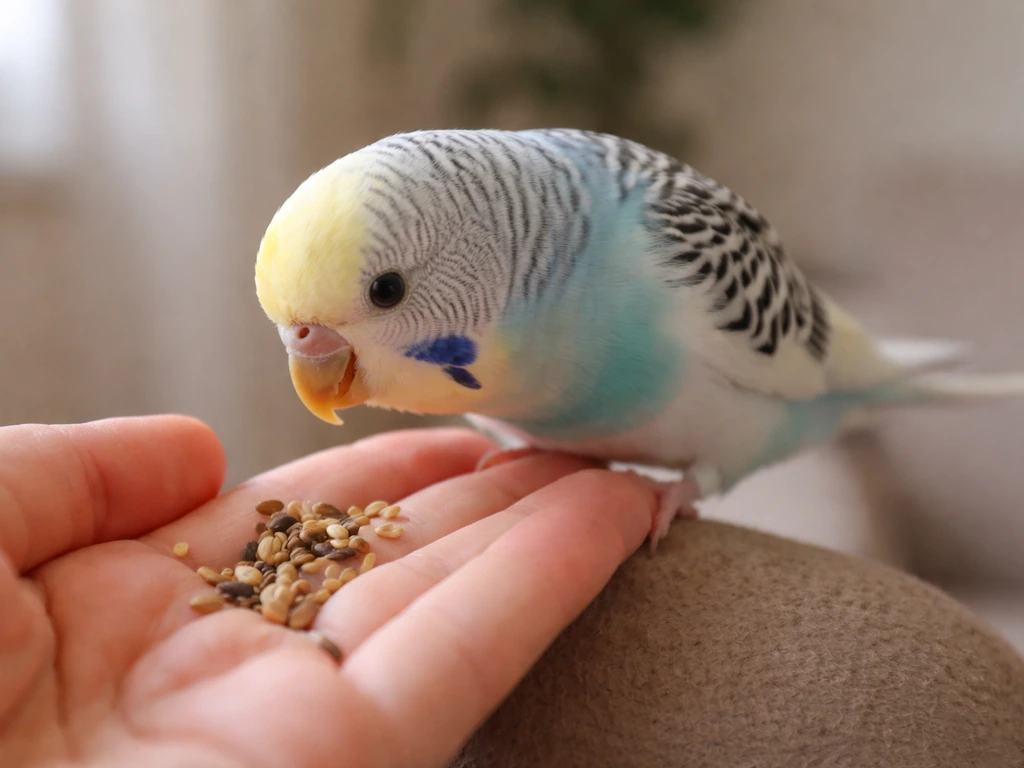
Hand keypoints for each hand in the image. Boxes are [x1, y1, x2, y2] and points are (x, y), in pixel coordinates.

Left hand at [0, 415, 654, 767]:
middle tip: (582, 443)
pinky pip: (464, 660)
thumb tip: (204, 448)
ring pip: (452, 606)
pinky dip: (548, 584)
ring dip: (548, 533)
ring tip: (629, 470)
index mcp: (122, 613)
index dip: (392, 472)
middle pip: (394, 562)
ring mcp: (282, 727)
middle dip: (494, 501)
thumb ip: (71, 470)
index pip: (294, 524)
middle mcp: (216, 670)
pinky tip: (617, 519)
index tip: (468, 435)